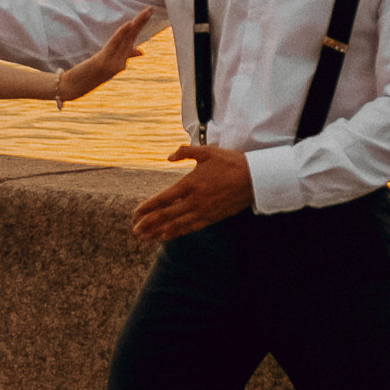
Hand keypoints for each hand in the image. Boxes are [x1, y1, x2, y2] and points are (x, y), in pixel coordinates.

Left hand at [58, 10, 152, 102]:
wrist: (74, 88)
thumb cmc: (89, 76)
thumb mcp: (107, 65)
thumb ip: (124, 57)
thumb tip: (141, 51)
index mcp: (121, 61)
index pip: (133, 38)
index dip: (141, 24)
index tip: (149, 11)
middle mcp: (120, 63)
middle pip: (132, 37)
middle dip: (141, 22)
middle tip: (151, 8)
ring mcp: (112, 63)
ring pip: (126, 40)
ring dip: (136, 25)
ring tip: (146, 12)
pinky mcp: (102, 63)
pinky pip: (113, 45)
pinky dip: (121, 34)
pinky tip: (128, 24)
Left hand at [130, 144, 253, 241]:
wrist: (254, 178)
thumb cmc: (230, 162)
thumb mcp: (207, 152)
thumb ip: (185, 152)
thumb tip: (169, 157)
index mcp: (191, 183)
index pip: (164, 198)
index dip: (148, 207)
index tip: (136, 213)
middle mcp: (194, 200)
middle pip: (167, 215)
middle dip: (149, 224)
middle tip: (135, 231)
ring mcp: (203, 211)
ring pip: (177, 224)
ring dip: (159, 231)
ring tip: (146, 237)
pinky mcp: (212, 217)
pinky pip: (191, 227)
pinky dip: (177, 232)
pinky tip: (167, 236)